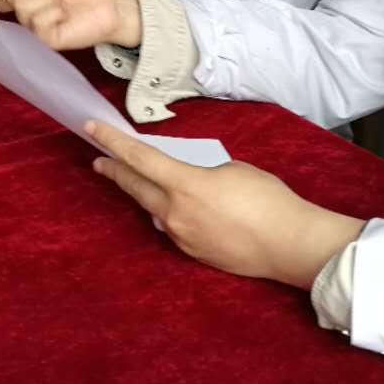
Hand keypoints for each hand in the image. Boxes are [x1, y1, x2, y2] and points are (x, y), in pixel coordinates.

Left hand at [86, 122, 364, 288]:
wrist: (290, 244)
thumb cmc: (268, 200)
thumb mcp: (232, 169)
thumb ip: (201, 172)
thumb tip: (189, 181)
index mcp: (185, 184)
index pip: (139, 158)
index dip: (113, 142)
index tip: (93, 130)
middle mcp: (175, 213)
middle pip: (135, 187)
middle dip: (115, 171)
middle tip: (100, 160)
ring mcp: (182, 237)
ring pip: (153, 210)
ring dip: (146, 194)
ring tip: (143, 181)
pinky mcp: (193, 253)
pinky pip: (173, 227)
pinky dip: (171, 214)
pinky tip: (180, 208)